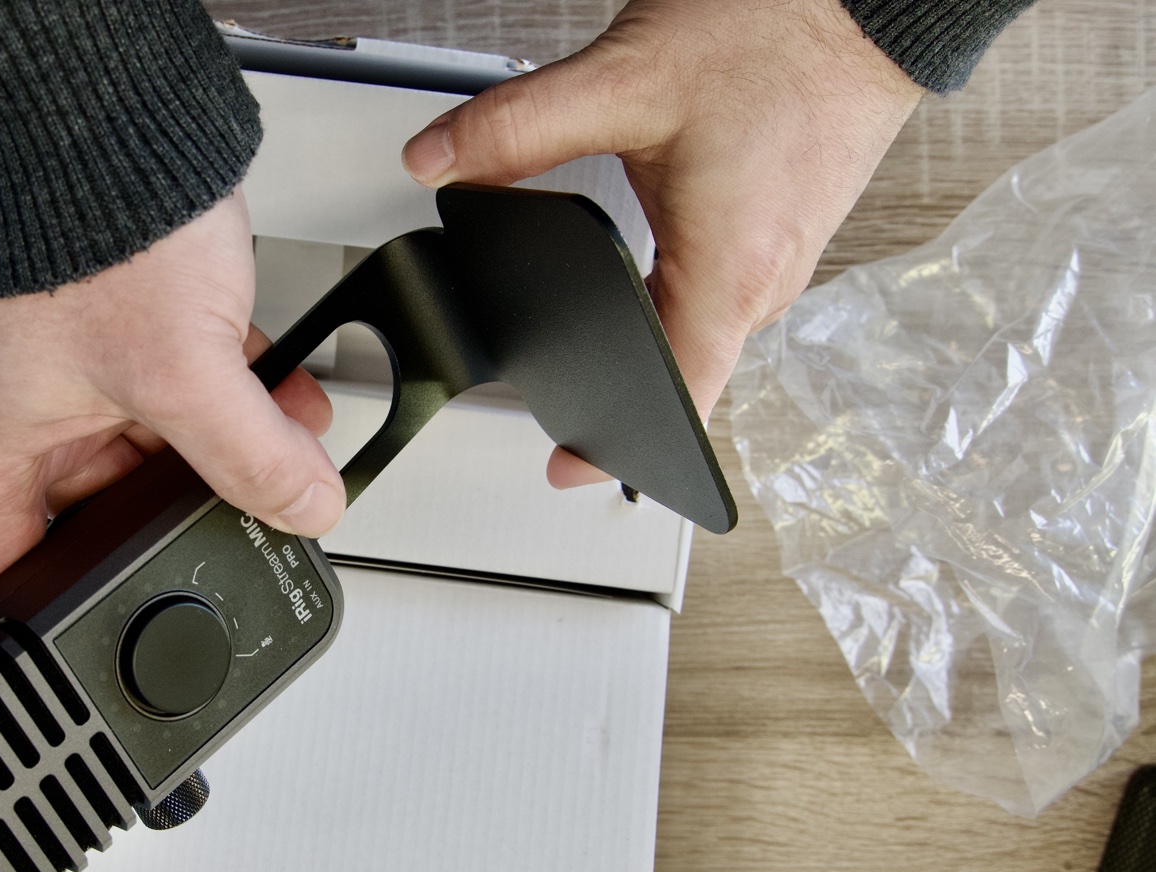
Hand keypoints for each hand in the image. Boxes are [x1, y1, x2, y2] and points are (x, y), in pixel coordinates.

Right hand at [0, 189, 344, 594]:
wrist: (116, 109)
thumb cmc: (92, 215)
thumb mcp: (185, 371)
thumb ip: (250, 458)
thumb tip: (303, 509)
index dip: (43, 613)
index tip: (100, 634)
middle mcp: (22, 406)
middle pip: (97, 511)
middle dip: (177, 517)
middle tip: (232, 525)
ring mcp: (74, 367)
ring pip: (152, 450)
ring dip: (222, 455)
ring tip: (283, 458)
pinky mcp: (125, 327)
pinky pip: (180, 391)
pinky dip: (231, 401)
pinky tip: (285, 402)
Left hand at [402, 0, 922, 486]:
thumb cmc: (781, 33)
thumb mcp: (625, 79)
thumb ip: (517, 128)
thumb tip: (436, 163)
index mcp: (731, 270)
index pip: (676, 395)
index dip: (616, 445)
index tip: (568, 472)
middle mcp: (767, 280)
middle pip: (684, 368)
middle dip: (616, 380)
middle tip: (553, 380)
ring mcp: (785, 260)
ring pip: (702, 326)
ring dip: (650, 331)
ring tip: (594, 322)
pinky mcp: (789, 231)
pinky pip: (724, 290)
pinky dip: (680, 291)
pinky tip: (649, 263)